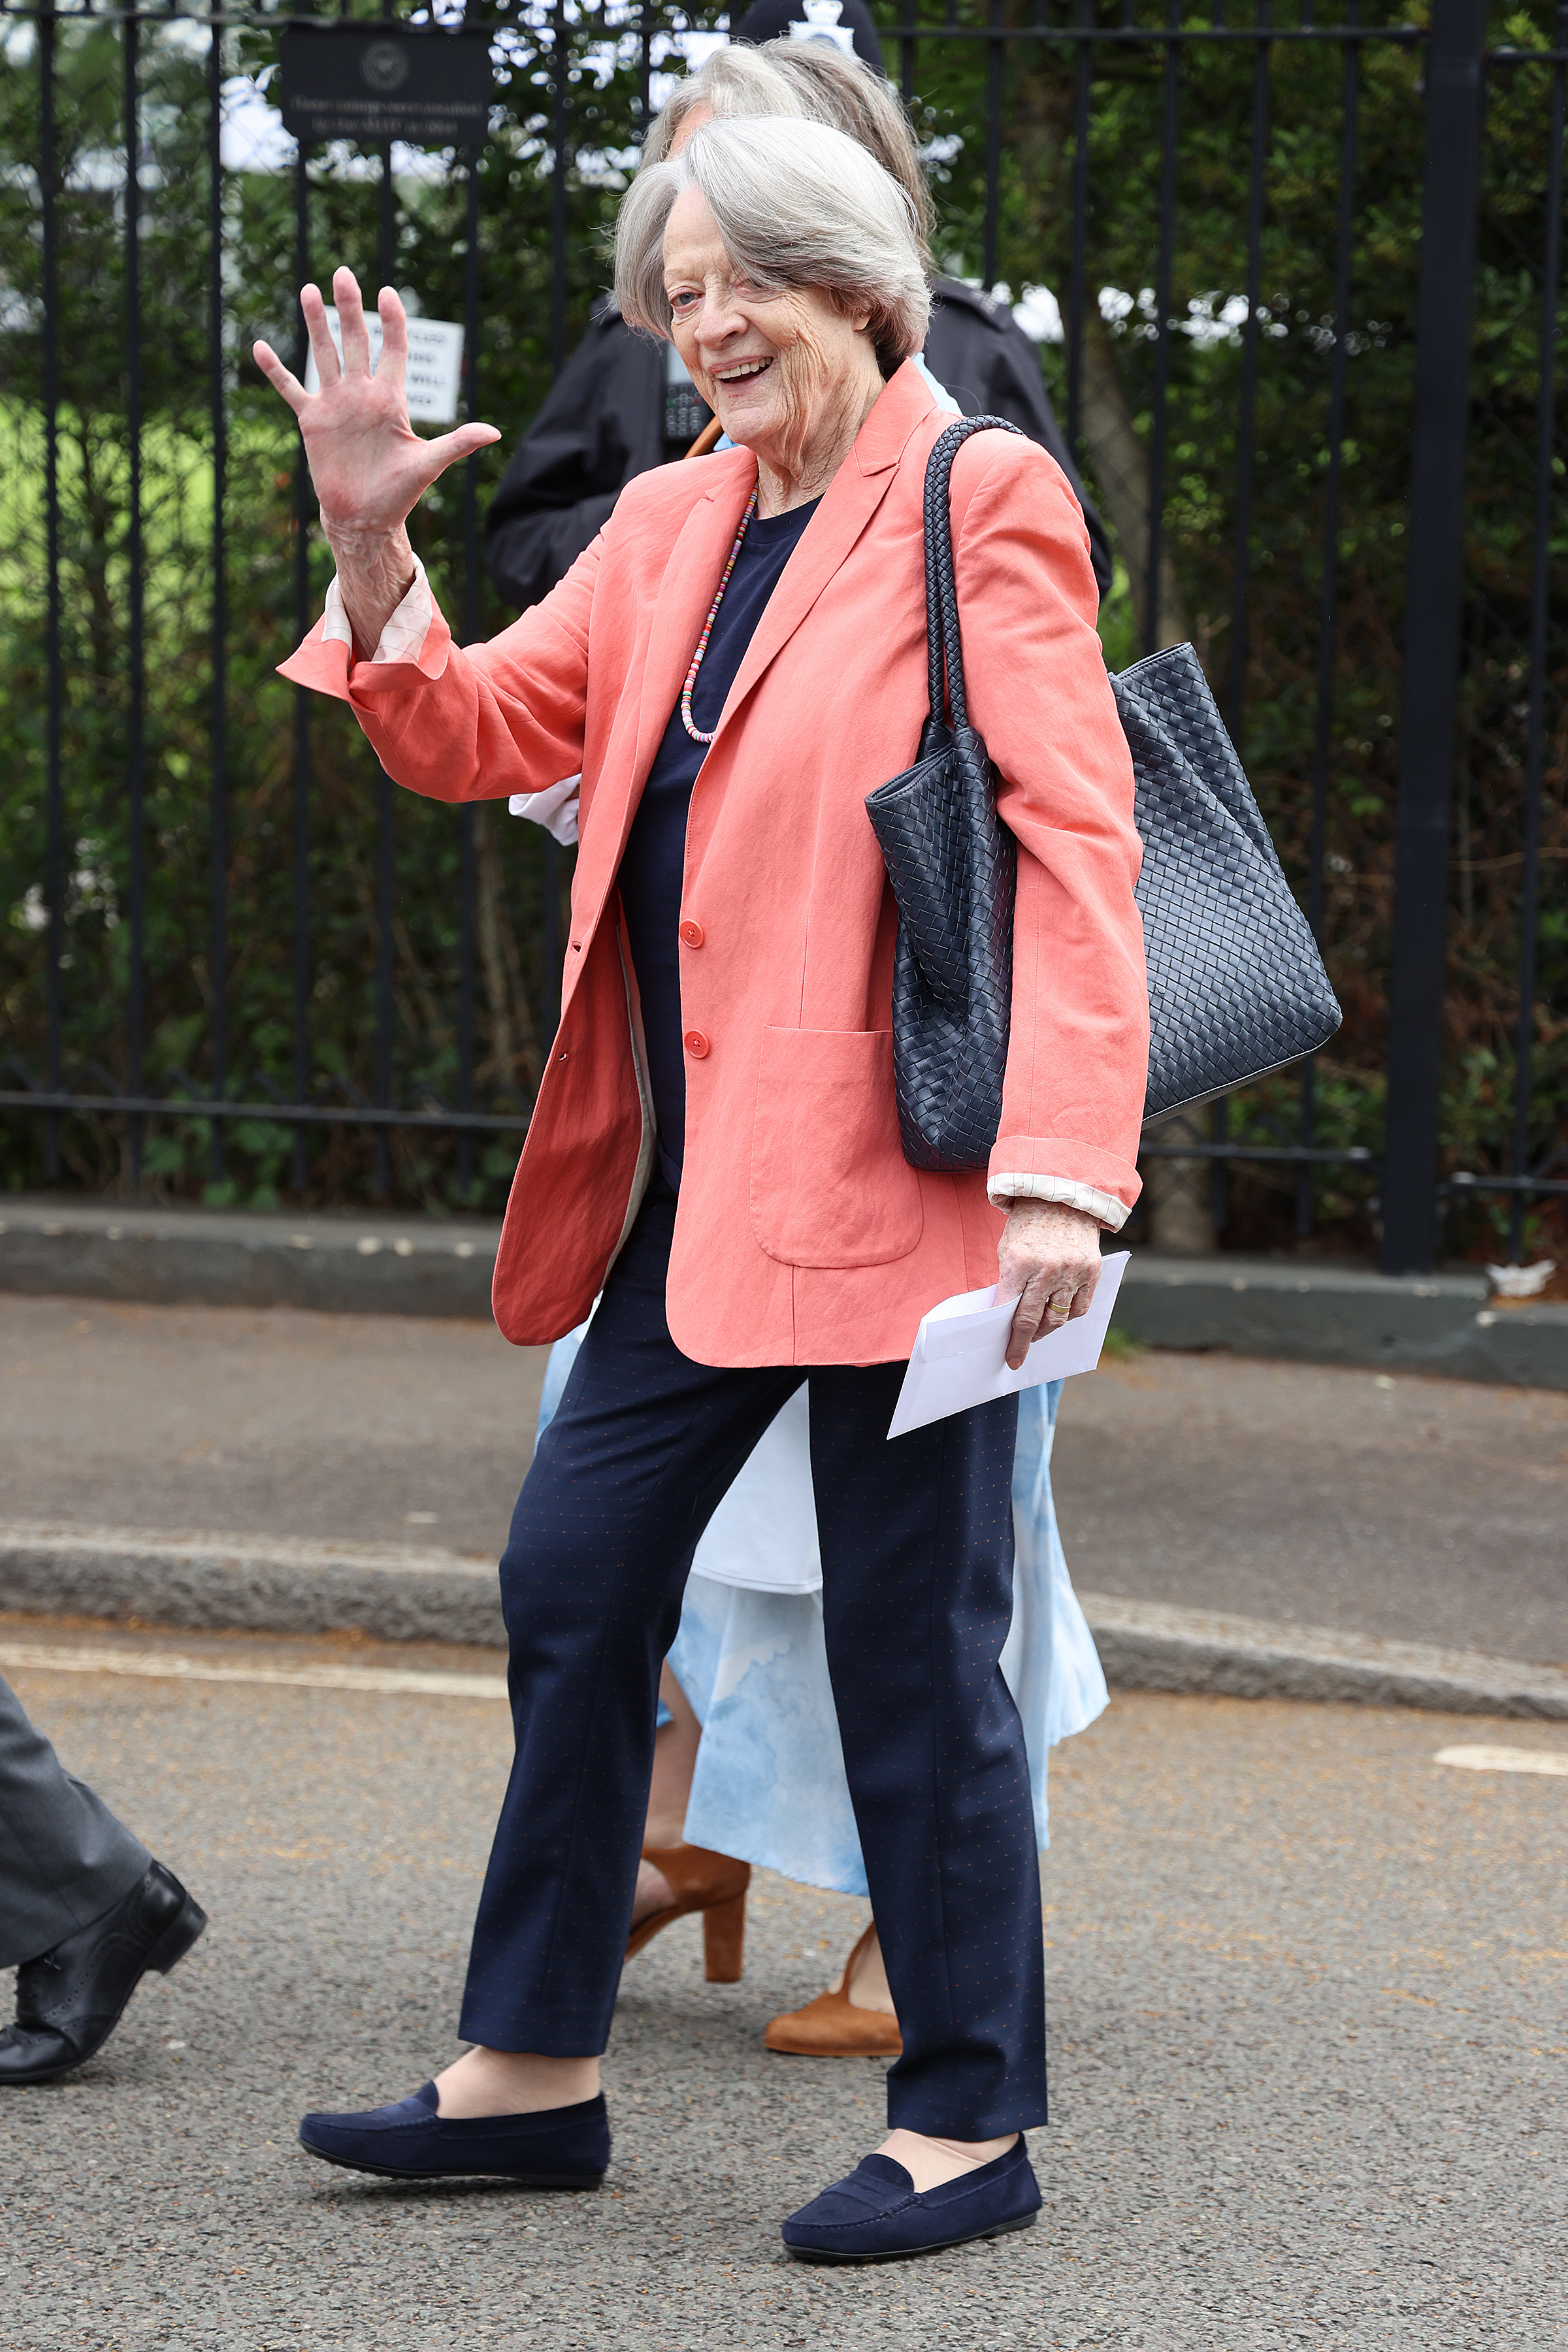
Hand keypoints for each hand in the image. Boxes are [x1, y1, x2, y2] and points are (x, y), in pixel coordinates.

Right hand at [252, 269, 499, 649]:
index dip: (392, 322)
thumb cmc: (400, 493)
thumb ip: (458, 443)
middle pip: (356, 341)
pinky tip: (259, 346)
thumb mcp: (429, 465)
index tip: (388, 294)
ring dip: (316, 323)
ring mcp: (335, 404)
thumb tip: (495, 433)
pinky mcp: (312, 421)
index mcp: (390, 399)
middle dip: (349, 308)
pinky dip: (275, 370)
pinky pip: (291, 389)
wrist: (366, 518)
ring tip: (309, 289)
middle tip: (344, 273)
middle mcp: (362, 394)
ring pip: (324, 354)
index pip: (393, 349)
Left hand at [996, 1198, 1102, 1370]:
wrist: (1063, 1197)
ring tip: (1038, 1331)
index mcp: (1019, 1262)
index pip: (1011, 1311)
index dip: (1010, 1339)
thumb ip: (1009, 1283)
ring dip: (1046, 1330)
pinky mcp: (1092, 1270)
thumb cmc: (1029, 1225)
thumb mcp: (1008, 1250)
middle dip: (1025, 1343)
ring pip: (1059, 1318)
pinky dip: (1069, 1315)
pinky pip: (1080, 1307)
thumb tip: (1007, 1319)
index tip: (1009, 1358)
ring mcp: (1072, 1271)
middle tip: (1019, 1354)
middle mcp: (1047, 1269)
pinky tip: (1059, 1313)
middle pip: (1036, 1321)